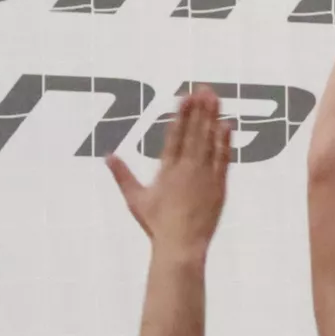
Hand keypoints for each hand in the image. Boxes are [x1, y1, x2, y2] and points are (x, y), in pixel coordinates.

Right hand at [108, 85, 232, 250]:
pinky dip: (225, 142)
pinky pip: (223, 159)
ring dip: (213, 118)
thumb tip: (107, 156)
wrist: (181, 247)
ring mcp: (204, 177)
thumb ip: (122, 175)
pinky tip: (227, 125)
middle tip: (204, 88)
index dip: (180, 114)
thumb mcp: (135, 199)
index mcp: (166, 170)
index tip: (185, 96)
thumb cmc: (157, 226)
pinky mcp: (218, 187)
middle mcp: (186, 169)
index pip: (174, 135)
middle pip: (193, 133)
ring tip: (215, 98)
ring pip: (209, 142)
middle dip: (198, 109)